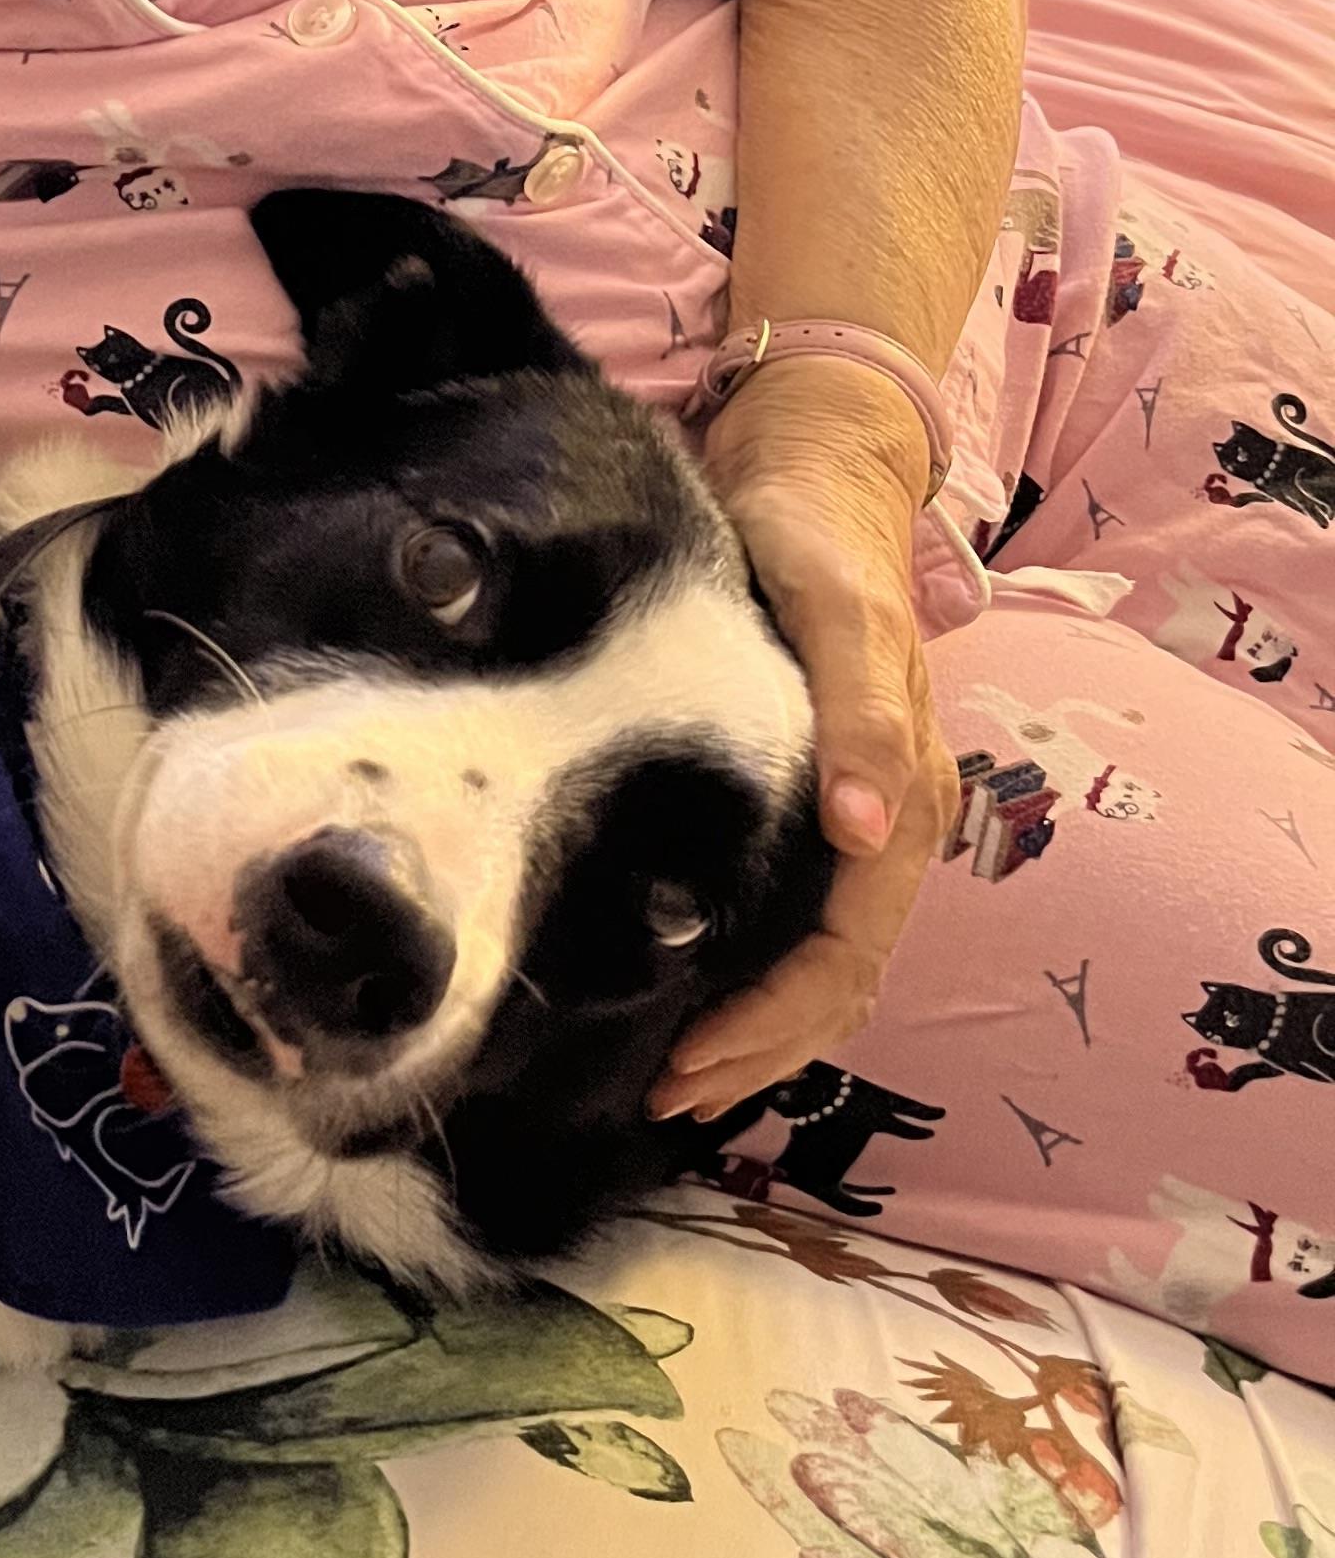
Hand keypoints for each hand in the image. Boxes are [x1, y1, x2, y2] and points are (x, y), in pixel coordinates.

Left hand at [649, 354, 959, 1122]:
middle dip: (756, 1051)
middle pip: (833, 980)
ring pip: (812, 958)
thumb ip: (862, 709)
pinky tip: (676, 986)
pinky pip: (785, 913)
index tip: (683, 1066)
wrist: (804, 461)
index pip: (844, 955)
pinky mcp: (800, 792)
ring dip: (751, 1026)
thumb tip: (864, 830)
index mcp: (898, 797)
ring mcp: (844, 812)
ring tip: (664, 1071)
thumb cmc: (815, 533)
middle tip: (659, 1096)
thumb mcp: (837, 606)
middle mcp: (880, 822)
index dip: (773, 1025)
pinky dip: (741, 969)